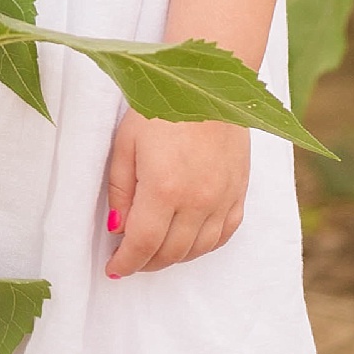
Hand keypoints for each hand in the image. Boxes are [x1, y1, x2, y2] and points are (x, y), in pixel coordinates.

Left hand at [103, 113, 247, 277]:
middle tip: (130, 259)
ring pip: (197, 249)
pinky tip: (189, 239)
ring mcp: (222, 198)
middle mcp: (197, 200)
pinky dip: (204, 244)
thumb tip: (118, 229)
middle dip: (145, 262)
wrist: (209, 85)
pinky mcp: (239, 191)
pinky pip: (224, 234)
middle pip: (170, 252)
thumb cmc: (162, 108)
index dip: (126, 262)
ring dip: (173, 256)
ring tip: (155, 251)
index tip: (114, 268)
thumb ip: (120, 191)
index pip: (143, 244)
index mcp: (164, 188)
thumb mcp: (126, 144)